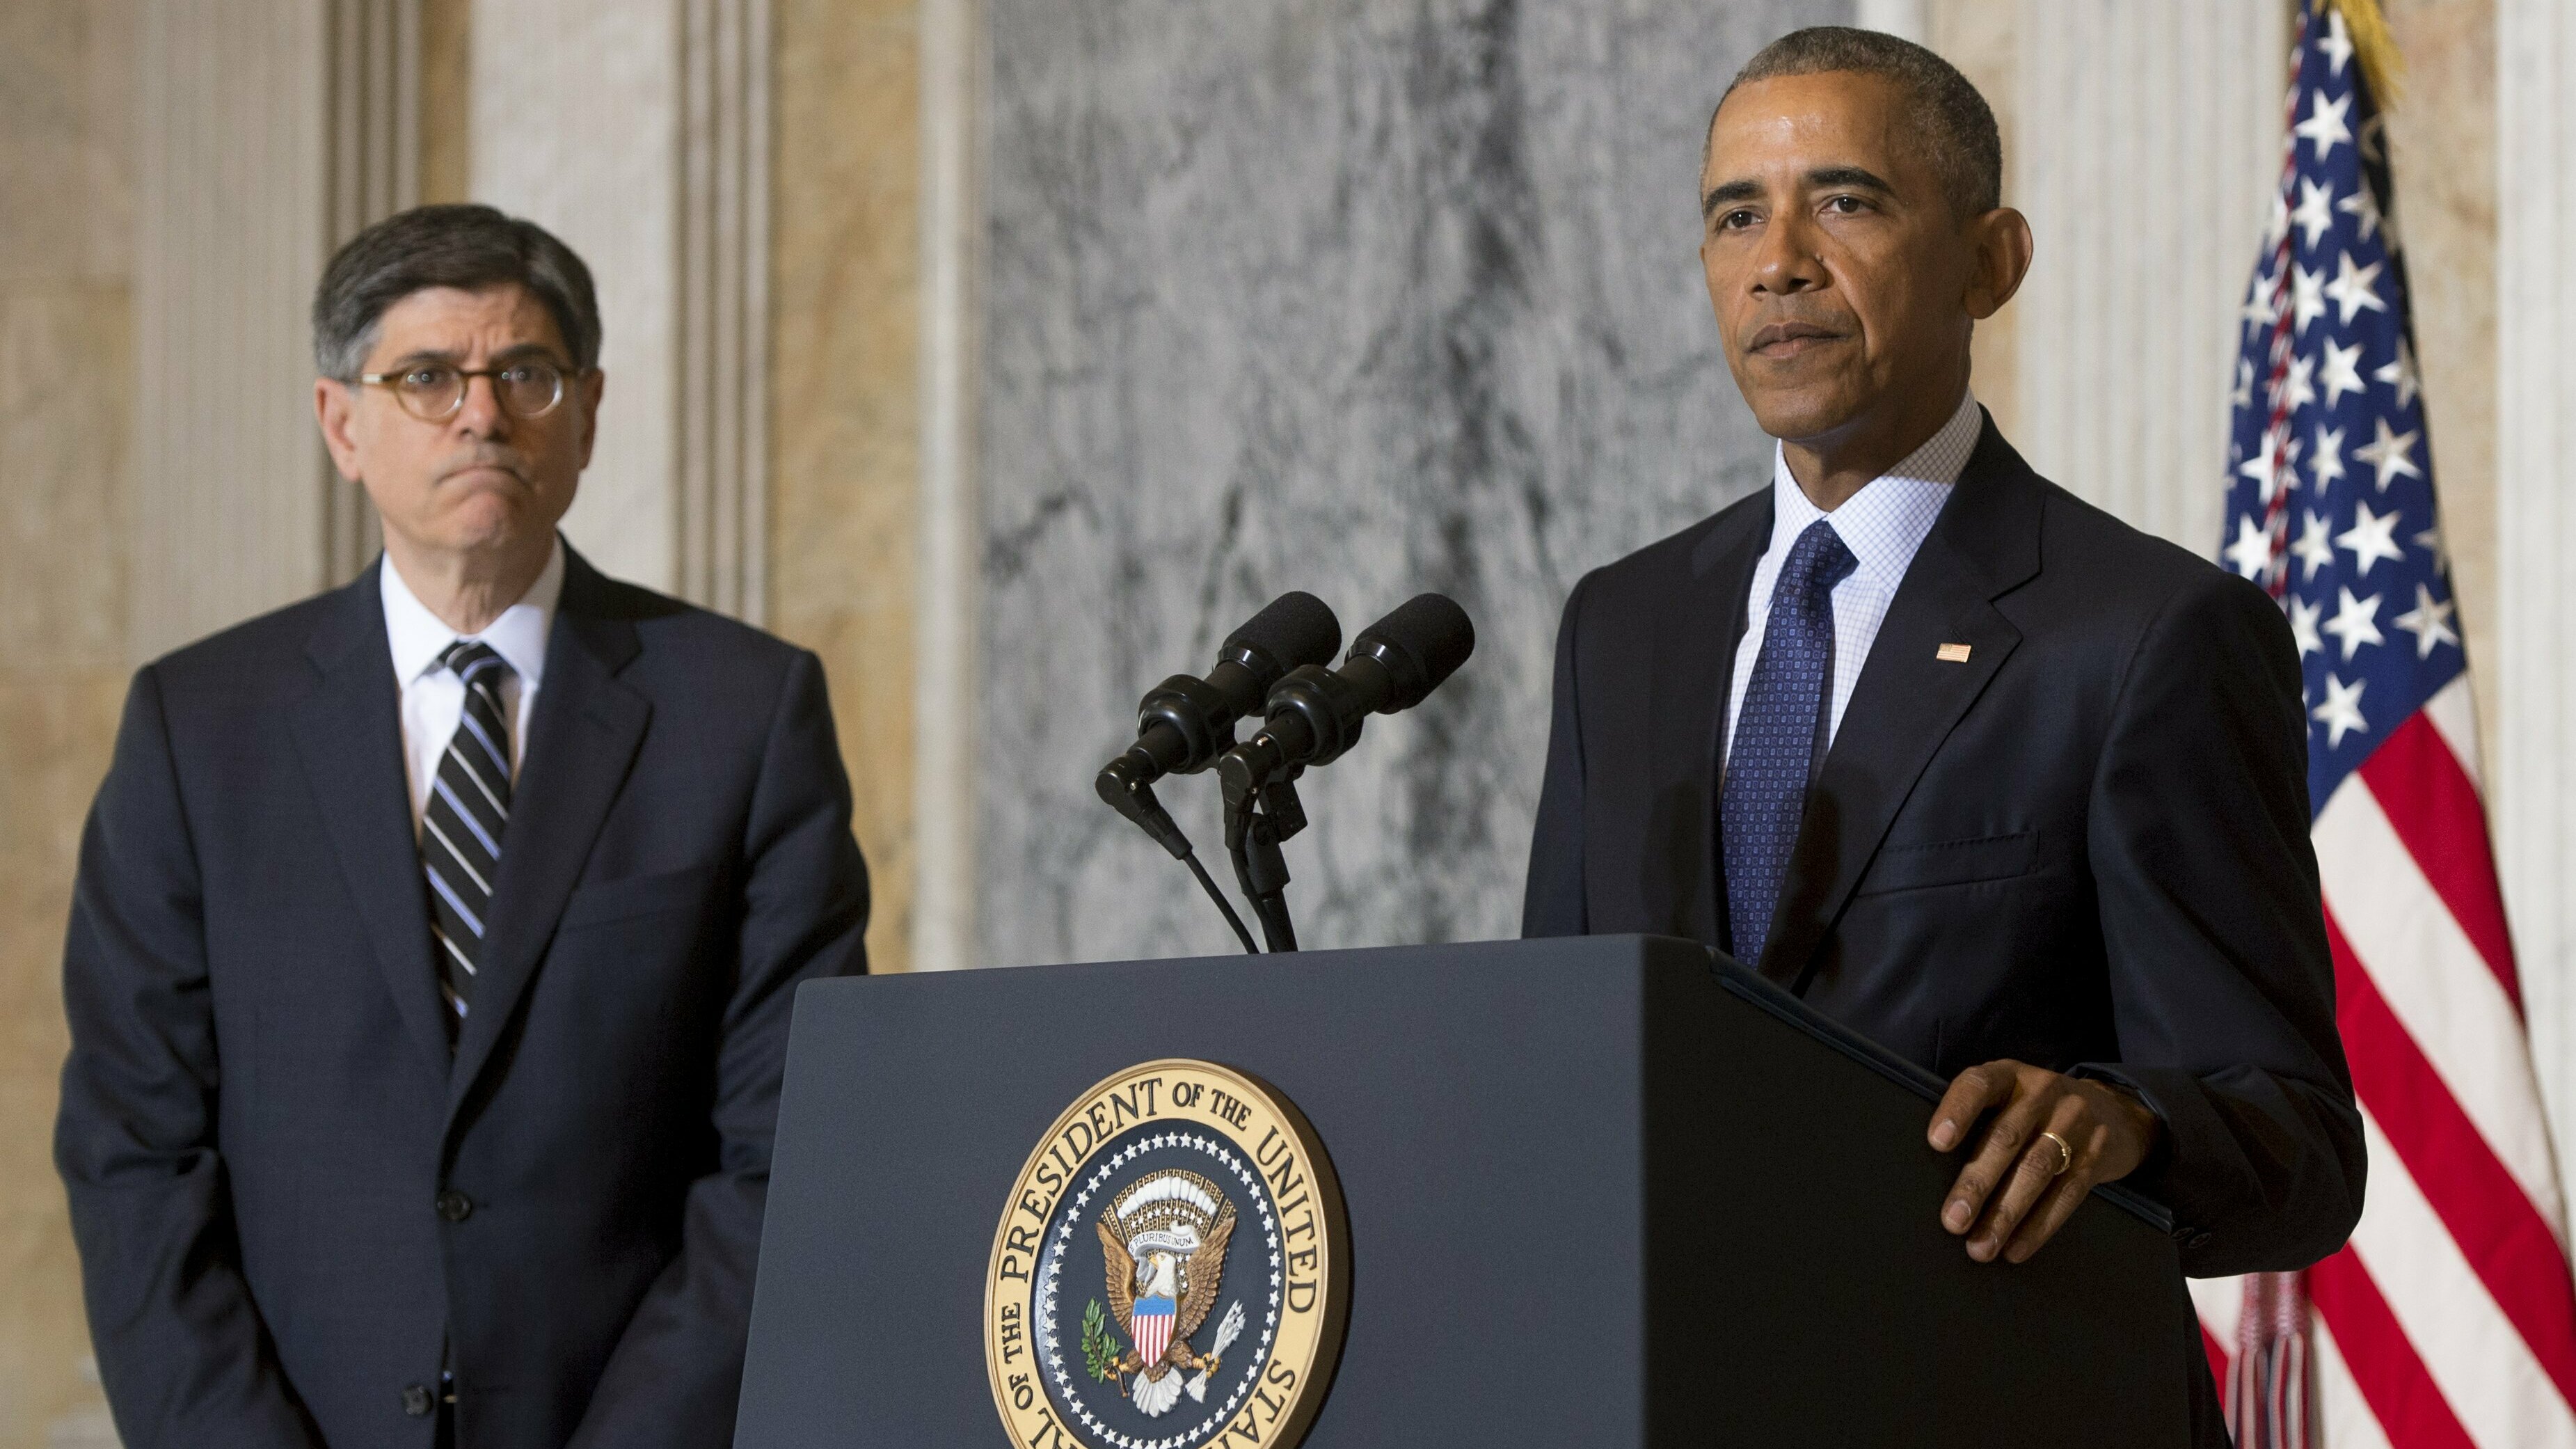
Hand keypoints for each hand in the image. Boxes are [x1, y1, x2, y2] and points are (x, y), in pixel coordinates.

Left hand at [1926, 1060, 2159, 1263]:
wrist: (2113, 1111)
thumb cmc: (2037, 1111)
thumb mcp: (2010, 1098)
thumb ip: (1980, 1120)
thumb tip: (1932, 1173)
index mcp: (2010, 1075)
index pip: (1978, 1084)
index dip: (1957, 1111)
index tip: (1937, 1142)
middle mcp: (2043, 1092)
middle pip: (2006, 1138)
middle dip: (1977, 1183)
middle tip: (1954, 1221)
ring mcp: (2074, 1122)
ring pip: (2036, 1170)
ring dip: (2005, 1214)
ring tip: (1981, 1247)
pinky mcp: (2096, 1154)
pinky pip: (2067, 1194)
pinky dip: (2039, 1226)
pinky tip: (2016, 1248)